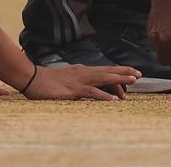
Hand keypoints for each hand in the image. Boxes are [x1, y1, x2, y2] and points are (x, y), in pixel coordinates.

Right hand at [22, 64, 140, 100]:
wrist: (32, 78)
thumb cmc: (47, 81)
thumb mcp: (66, 79)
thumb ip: (77, 81)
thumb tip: (86, 86)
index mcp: (82, 70)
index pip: (104, 70)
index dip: (118, 71)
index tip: (131, 73)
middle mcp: (83, 72)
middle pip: (107, 71)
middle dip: (124, 72)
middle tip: (139, 74)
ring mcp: (79, 81)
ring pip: (103, 78)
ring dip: (119, 80)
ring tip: (133, 81)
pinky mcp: (74, 90)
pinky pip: (92, 93)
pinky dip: (104, 96)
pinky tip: (113, 101)